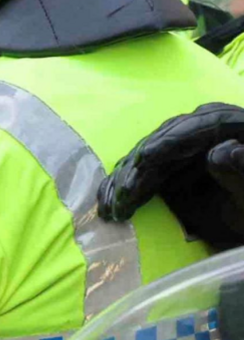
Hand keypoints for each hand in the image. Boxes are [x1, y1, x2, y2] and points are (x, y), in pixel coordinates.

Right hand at [99, 103, 243, 249]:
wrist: (243, 214)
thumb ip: (241, 172)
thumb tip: (223, 150)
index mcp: (228, 124)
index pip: (197, 127)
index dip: (169, 141)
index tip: (146, 157)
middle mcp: (199, 130)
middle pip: (162, 143)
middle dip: (139, 170)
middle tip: (125, 194)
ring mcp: (180, 147)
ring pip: (145, 159)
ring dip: (125, 183)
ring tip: (113, 207)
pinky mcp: (165, 165)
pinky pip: (140, 172)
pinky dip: (123, 188)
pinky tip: (108, 204)